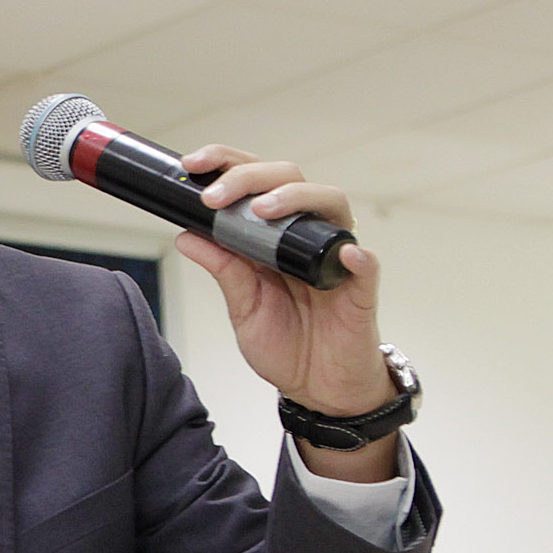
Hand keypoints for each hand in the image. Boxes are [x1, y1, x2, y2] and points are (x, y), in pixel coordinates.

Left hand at [173, 147, 398, 480]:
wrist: (318, 388)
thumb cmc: (286, 343)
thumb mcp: (242, 307)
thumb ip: (223, 270)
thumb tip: (186, 234)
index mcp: (273, 236)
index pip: (254, 183)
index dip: (227, 164)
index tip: (191, 164)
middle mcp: (305, 236)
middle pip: (289, 179)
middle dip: (249, 177)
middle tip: (215, 195)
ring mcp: (334, 258)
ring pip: (331, 203)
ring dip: (296, 199)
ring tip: (262, 210)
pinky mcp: (360, 290)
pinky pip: (366, 262)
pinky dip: (356, 254)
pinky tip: (342, 252)